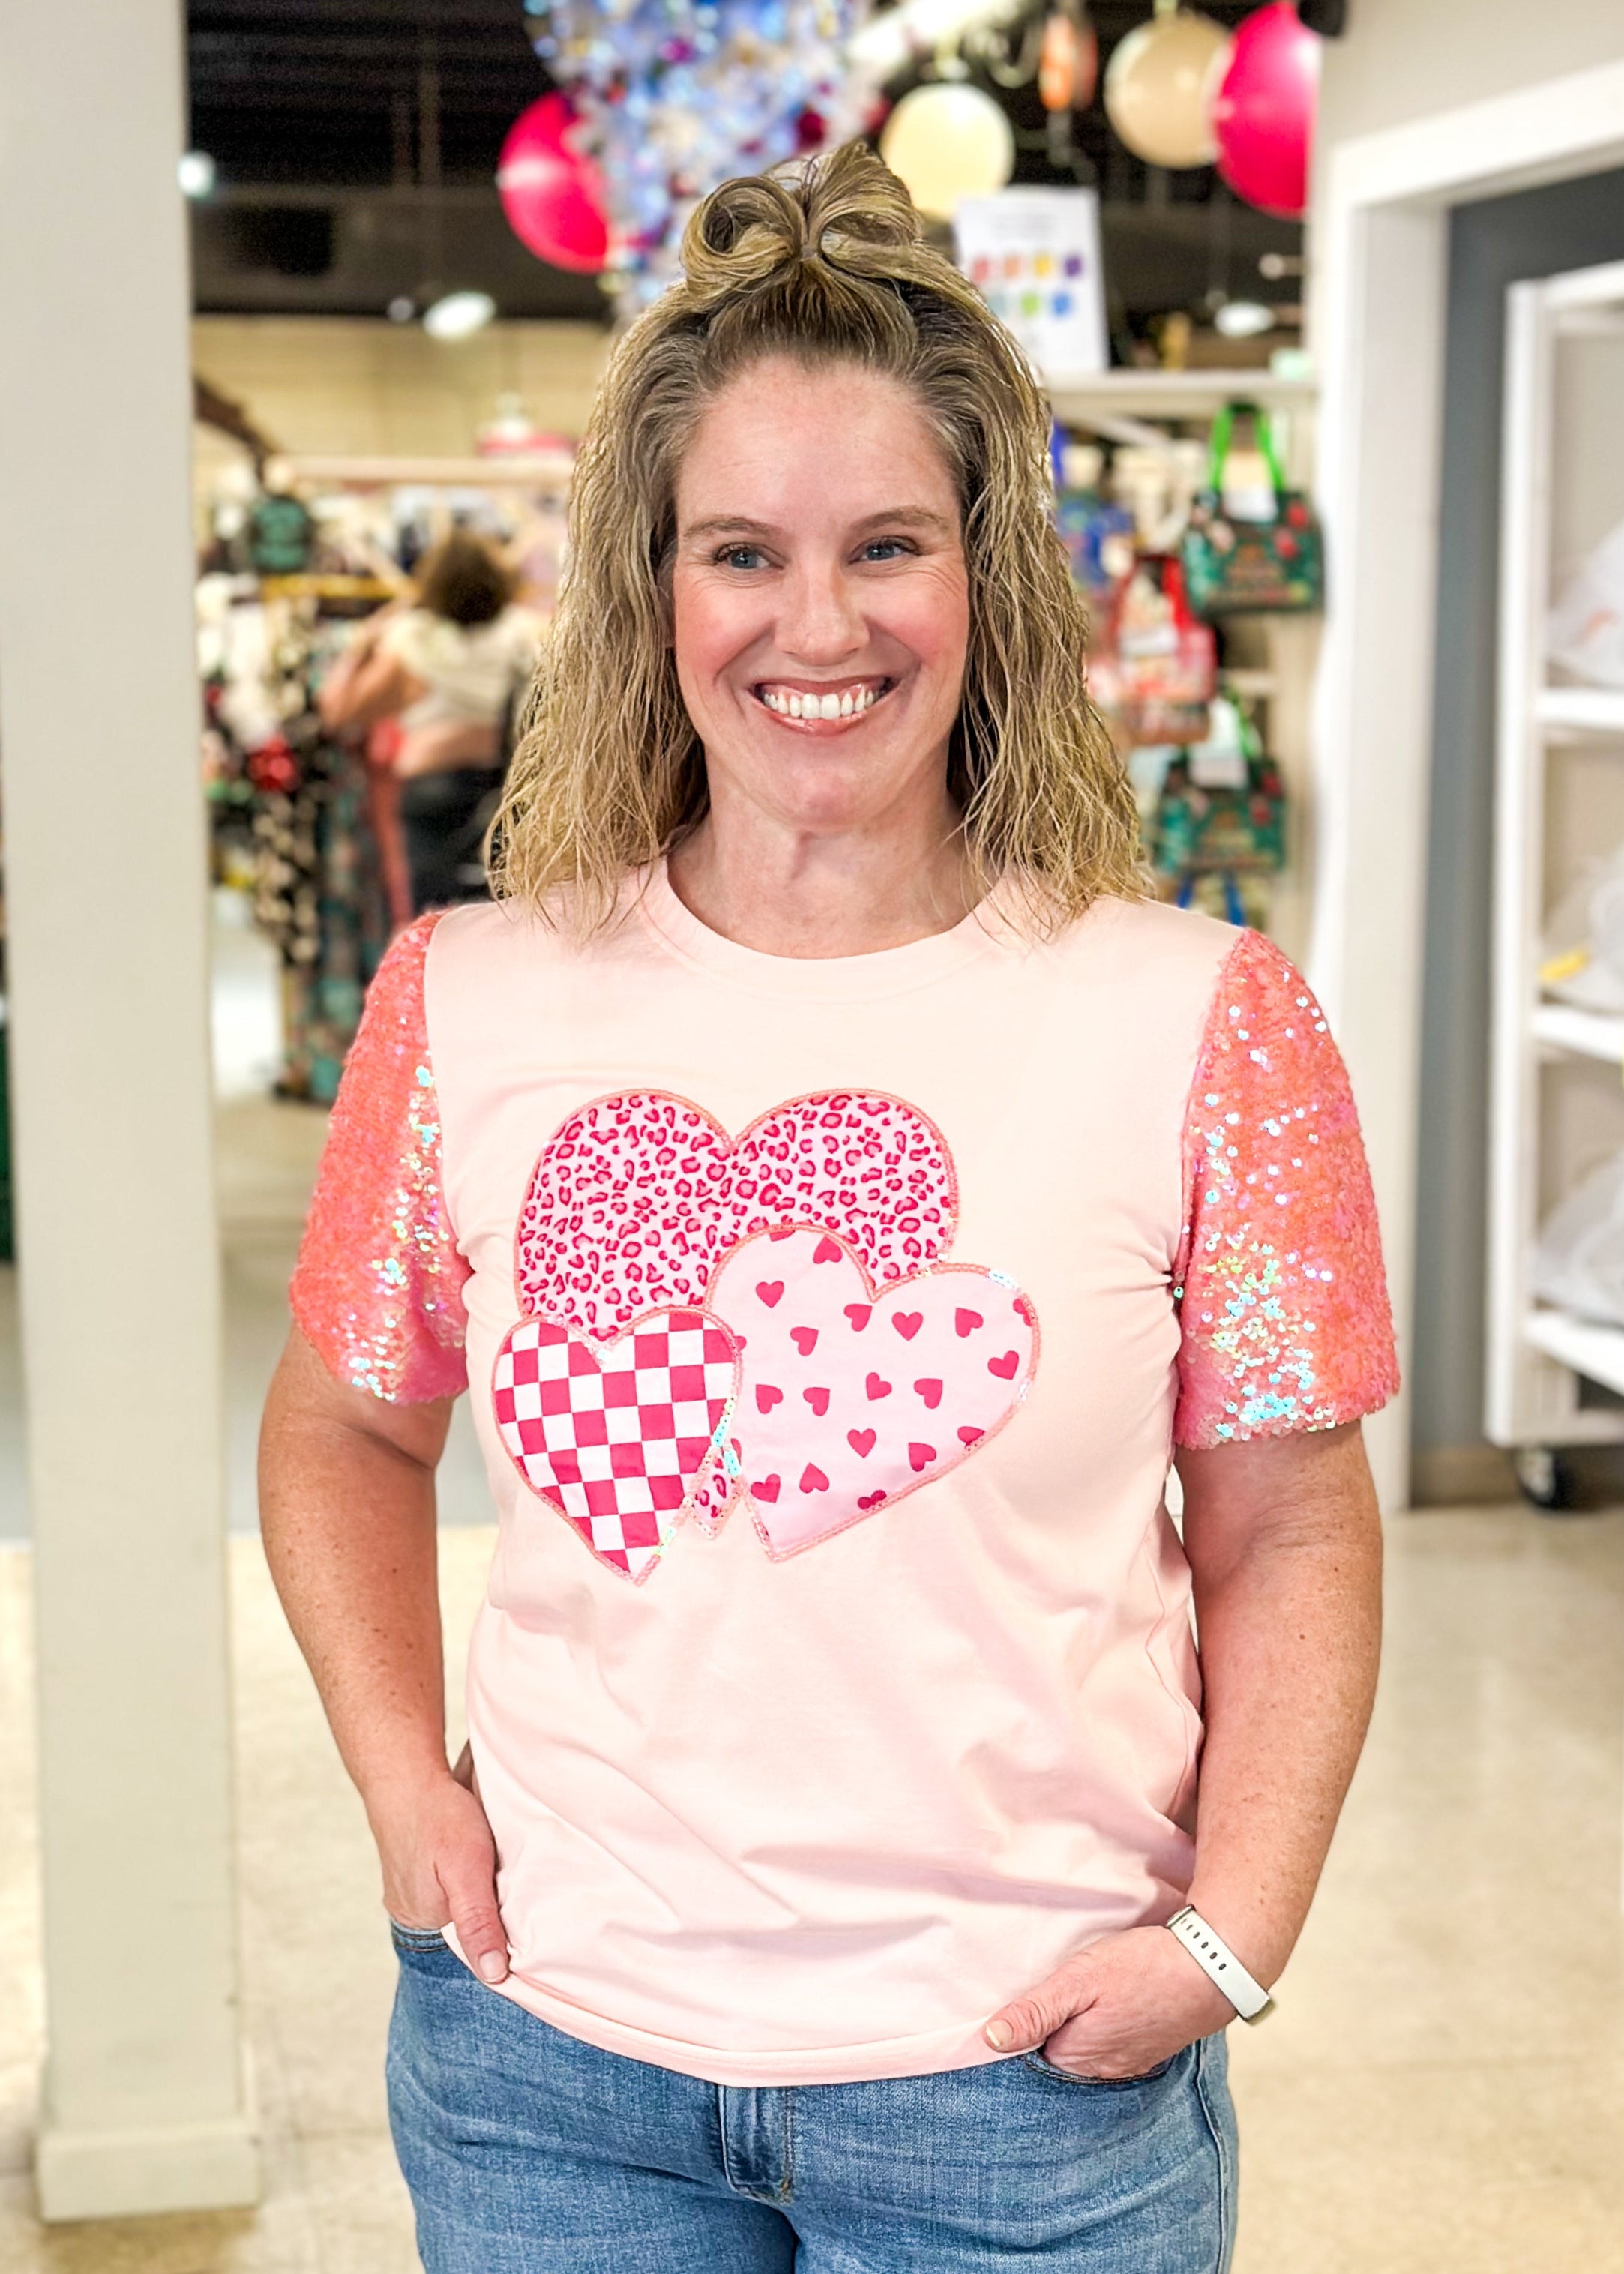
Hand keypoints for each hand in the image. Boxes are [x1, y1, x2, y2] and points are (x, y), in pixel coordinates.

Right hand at [366, 1758, 509, 1985]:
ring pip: (457, 1901)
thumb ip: (478, 1922)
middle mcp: (412, 1913)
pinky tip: (473, 1854)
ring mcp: (408, 1889)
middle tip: (510, 1879)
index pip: (473, 1945)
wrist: (404, 1772)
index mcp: (425, 1921)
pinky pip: (444, 1882)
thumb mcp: (468, 1869)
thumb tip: (494, 1975)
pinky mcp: (412, 1867)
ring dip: (477, 1887)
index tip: (523, 1916)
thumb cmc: (437, 1816)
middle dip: (489, 1908)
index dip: (499, 1932)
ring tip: (492, 1865)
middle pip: (464, 1924)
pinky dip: (462, 1872)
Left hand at [982, 1925, 1234, 2078]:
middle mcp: (1101, 2070)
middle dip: (1056, 2024)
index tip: (1036, 1993)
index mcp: (1076, 2056)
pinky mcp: (1151, 2051)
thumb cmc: (1143, 1969)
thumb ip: (1035, 2011)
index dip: (1028, 2019)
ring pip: (1089, 2048)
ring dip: (1085, 2024)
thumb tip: (990, 2040)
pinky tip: (1118, 2002)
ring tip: (1091, 1992)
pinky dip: (1111, 2026)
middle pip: (1060, 2050)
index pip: (1031, 2048)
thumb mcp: (1079, 1980)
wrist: (1211, 1970)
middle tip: (1065, 1987)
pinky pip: (1116, 2044)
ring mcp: (1129, 2063)